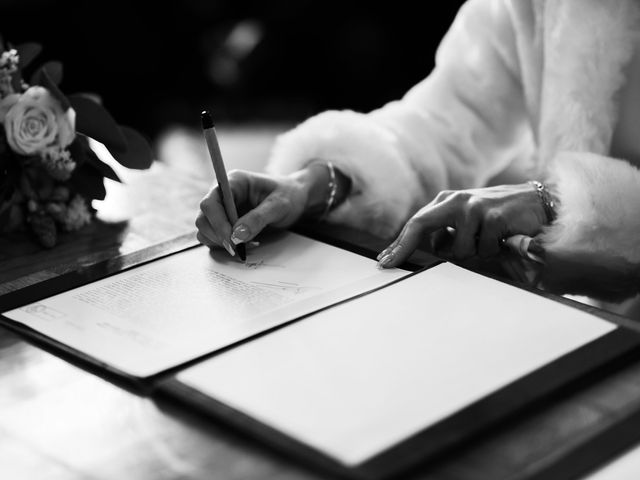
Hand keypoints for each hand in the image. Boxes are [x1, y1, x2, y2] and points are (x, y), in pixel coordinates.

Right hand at [196, 168, 324, 253]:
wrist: (295, 198)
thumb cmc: (289, 195)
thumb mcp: (279, 205)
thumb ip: (258, 219)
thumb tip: (237, 236)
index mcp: (232, 182)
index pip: (210, 203)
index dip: (217, 224)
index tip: (232, 241)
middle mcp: (222, 195)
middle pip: (203, 218)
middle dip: (218, 236)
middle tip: (239, 249)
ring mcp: (222, 209)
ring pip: (205, 230)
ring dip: (221, 243)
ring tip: (248, 245)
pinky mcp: (226, 222)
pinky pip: (215, 237)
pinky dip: (225, 246)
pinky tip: (246, 245)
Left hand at [377, 183, 547, 267]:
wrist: (539, 202)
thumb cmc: (499, 217)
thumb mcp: (467, 223)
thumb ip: (446, 234)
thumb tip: (425, 249)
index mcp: (446, 202)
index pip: (415, 224)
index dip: (398, 244)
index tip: (384, 261)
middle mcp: (455, 201)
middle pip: (419, 225)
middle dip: (403, 248)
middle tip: (388, 265)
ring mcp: (474, 207)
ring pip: (458, 250)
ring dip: (474, 253)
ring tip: (488, 242)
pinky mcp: (493, 217)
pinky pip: (483, 250)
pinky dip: (493, 251)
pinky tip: (503, 238)